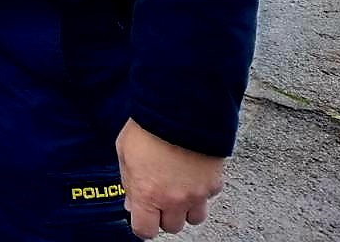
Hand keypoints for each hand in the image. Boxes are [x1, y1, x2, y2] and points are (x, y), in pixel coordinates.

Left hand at [117, 118, 224, 237]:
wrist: (180, 110)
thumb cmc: (149, 127)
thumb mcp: (125, 153)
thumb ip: (128, 183)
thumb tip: (131, 203)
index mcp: (147, 194)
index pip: (145, 230)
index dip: (143, 224)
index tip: (142, 216)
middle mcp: (174, 200)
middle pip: (171, 227)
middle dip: (164, 214)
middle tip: (160, 195)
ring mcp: (196, 194)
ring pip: (194, 218)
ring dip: (185, 208)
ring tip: (177, 188)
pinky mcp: (214, 184)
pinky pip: (208, 198)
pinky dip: (201, 191)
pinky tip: (191, 173)